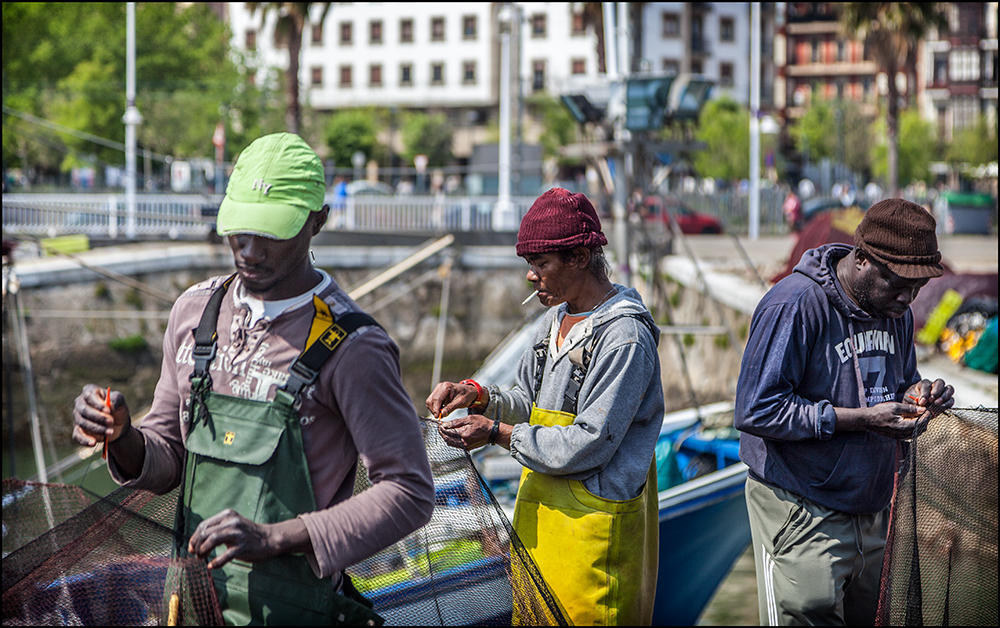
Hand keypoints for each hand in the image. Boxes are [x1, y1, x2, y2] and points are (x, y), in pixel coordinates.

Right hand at [71, 384, 130, 446]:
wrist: (117, 424)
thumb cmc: (117, 408)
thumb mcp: (120, 401)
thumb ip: (116, 400)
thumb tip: (110, 406)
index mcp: (90, 392)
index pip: (89, 395)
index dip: (98, 403)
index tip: (108, 410)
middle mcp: (80, 403)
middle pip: (84, 410)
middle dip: (98, 417)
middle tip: (111, 422)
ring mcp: (77, 417)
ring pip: (82, 423)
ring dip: (96, 428)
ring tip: (110, 432)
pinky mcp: (78, 430)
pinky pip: (77, 435)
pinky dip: (84, 440)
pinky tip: (93, 443)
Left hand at [187, 509, 306, 568]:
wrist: (270, 538)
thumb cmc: (248, 534)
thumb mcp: (232, 525)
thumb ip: (217, 530)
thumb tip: (196, 543)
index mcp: (227, 515)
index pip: (204, 525)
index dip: (194, 537)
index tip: (191, 547)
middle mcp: (232, 522)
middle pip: (206, 533)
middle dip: (197, 545)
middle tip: (196, 555)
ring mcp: (238, 534)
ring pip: (212, 540)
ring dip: (203, 551)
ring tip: (202, 558)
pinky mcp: (243, 546)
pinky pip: (225, 555)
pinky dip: (216, 562)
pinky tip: (212, 566)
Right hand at [426, 381, 481, 418]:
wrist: (469, 392)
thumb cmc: (466, 395)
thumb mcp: (461, 402)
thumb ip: (451, 408)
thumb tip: (442, 414)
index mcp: (447, 387)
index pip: (437, 399)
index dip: (436, 409)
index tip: (437, 417)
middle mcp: (441, 386)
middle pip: (431, 400)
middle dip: (434, 410)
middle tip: (439, 417)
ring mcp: (438, 389)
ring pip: (430, 401)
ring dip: (433, 409)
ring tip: (440, 414)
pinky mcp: (438, 392)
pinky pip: (432, 401)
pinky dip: (434, 407)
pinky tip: (440, 410)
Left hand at [438, 414, 492, 450]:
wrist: (492, 433)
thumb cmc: (483, 424)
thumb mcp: (469, 418)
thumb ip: (456, 422)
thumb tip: (445, 424)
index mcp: (463, 434)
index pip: (448, 432)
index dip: (442, 428)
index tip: (439, 424)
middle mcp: (463, 442)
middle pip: (447, 439)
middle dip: (442, 433)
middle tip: (440, 428)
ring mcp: (466, 446)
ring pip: (451, 443)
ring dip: (446, 438)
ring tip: (444, 431)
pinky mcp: (467, 448)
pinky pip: (456, 445)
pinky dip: (451, 440)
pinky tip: (451, 435)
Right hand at [862, 401, 929, 439]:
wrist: (868, 420)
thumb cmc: (880, 412)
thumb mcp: (895, 407)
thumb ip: (910, 409)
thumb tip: (923, 409)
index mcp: (904, 426)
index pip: (922, 422)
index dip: (926, 416)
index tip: (927, 409)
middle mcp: (904, 434)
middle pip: (921, 428)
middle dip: (924, 420)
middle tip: (922, 411)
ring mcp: (901, 437)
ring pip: (917, 432)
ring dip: (919, 424)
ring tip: (916, 414)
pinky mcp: (898, 437)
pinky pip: (911, 433)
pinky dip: (914, 427)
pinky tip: (910, 420)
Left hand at [903, 379, 954, 411]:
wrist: (914, 409)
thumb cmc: (910, 404)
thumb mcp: (907, 404)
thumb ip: (913, 405)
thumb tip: (922, 407)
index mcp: (923, 384)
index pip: (926, 385)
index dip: (925, 393)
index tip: (922, 402)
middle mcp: (934, 386)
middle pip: (940, 382)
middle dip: (936, 391)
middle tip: (931, 400)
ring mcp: (942, 392)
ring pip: (949, 389)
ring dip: (944, 396)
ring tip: (937, 404)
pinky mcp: (947, 400)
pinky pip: (951, 400)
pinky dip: (948, 403)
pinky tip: (941, 407)